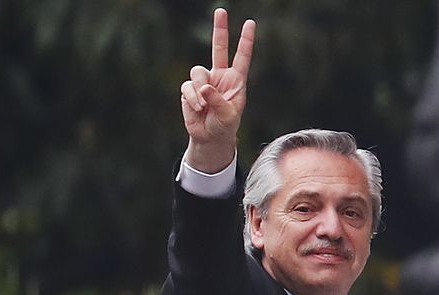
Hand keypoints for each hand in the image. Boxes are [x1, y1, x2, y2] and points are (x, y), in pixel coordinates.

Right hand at [180, 8, 254, 171]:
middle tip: (221, 11)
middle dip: (219, 29)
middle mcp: (220, 76)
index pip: (242, 56)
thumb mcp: (228, 115)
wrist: (209, 137)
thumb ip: (218, 99)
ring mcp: (204, 81)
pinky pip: (188, 86)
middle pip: (219, 47)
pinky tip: (197, 108)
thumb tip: (204, 87)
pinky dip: (192, 98)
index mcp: (236, 80)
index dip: (245, 40)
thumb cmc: (225, 126)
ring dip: (200, 90)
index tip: (250, 23)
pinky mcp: (190, 89)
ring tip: (203, 105)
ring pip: (198, 71)